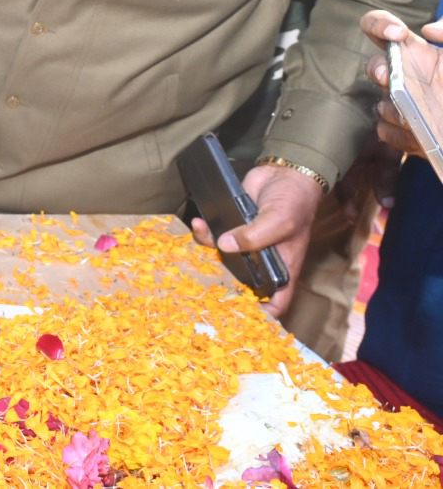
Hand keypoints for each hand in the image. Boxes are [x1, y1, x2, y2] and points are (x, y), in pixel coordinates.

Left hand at [190, 165, 320, 317]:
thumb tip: (225, 246)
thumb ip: (255, 236)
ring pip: (222, 260)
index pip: (277, 301)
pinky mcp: (232, 229)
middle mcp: (262, 261)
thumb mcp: (280, 221)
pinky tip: (198, 223)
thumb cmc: (293, 202)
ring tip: (200, 234)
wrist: (283, 174)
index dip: (263, 315)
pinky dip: (204, 233)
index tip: (240, 318)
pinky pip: (214, 238)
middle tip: (199, 282)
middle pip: (241, 284)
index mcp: (283, 268)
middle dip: (220, 285)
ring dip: (206, 252)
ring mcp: (245, 246)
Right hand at [361, 9, 442, 156]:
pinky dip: (400, 135)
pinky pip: (385, 130)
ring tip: (418, 117)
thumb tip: (428, 30)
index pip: (382, 28)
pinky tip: (420, 136)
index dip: (379, 24)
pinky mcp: (402, 130)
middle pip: (374, 66)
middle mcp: (404, 76)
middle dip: (376, 69)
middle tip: (388, 76)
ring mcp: (402, 103)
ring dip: (395, 110)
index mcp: (416, 52)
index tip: (398, 33)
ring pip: (381, 103)